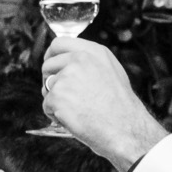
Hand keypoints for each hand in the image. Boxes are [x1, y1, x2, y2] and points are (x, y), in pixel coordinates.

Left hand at [39, 37, 169, 171]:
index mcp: (93, 52)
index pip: (59, 43)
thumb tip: (68, 61)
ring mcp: (67, 77)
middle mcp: (79, 60)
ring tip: (77, 110)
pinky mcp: (57, 95)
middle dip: (50, 82)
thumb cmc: (120, 107)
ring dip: (56, 101)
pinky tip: (74, 119)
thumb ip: (89, 63)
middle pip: (47, 66)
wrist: (125, 128)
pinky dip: (55, 115)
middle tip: (64, 97)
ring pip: (47, 88)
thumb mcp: (111, 72)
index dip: (50, 55)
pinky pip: (46, 106)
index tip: (49, 64)